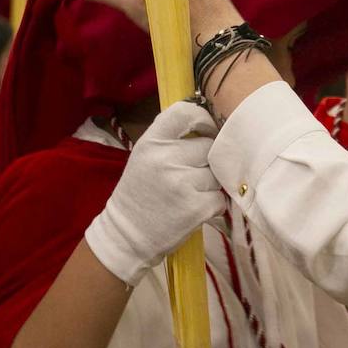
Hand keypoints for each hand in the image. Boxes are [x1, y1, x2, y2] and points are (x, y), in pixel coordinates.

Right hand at [84, 101, 223, 285]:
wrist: (127, 235)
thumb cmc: (139, 193)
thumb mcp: (144, 156)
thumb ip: (170, 139)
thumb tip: (208, 124)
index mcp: (151, 142)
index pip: (186, 112)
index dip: (203, 120)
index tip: (207, 131)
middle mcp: (166, 159)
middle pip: (209, 145)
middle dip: (207, 160)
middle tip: (193, 174)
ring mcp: (183, 183)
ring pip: (217, 173)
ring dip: (211, 184)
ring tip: (191, 194)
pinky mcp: (197, 207)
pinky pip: (220, 197)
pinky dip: (213, 205)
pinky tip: (195, 209)